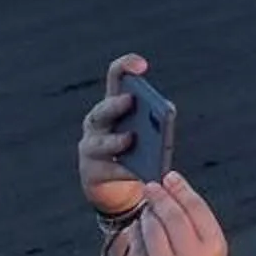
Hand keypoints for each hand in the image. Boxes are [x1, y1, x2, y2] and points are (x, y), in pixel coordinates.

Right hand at [78, 54, 151, 218]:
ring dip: (115, 140)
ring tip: (130, 139)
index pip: (116, 76)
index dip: (126, 66)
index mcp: (113, 104)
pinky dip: (123, 171)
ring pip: (99, 142)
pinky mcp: (90, 173)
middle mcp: (97, 123)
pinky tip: (137, 172)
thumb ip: (156, 121)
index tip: (143, 66)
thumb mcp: (148, 132)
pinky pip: (107, 170)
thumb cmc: (137, 151)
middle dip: (115, 104)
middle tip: (130, 100)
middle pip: (102, 110)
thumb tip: (166, 113)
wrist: (119, 188)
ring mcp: (90, 148)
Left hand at [121, 176, 228, 255]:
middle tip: (152, 186)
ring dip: (147, 214)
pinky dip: (136, 234)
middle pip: (172, 214)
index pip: (196, 207)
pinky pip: (138, 248)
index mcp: (214, 247)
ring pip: (152, 229)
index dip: (182, 188)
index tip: (171, 177)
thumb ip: (200, 230)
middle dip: (161, 196)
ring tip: (146, 207)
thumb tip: (177, 197)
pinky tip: (138, 228)